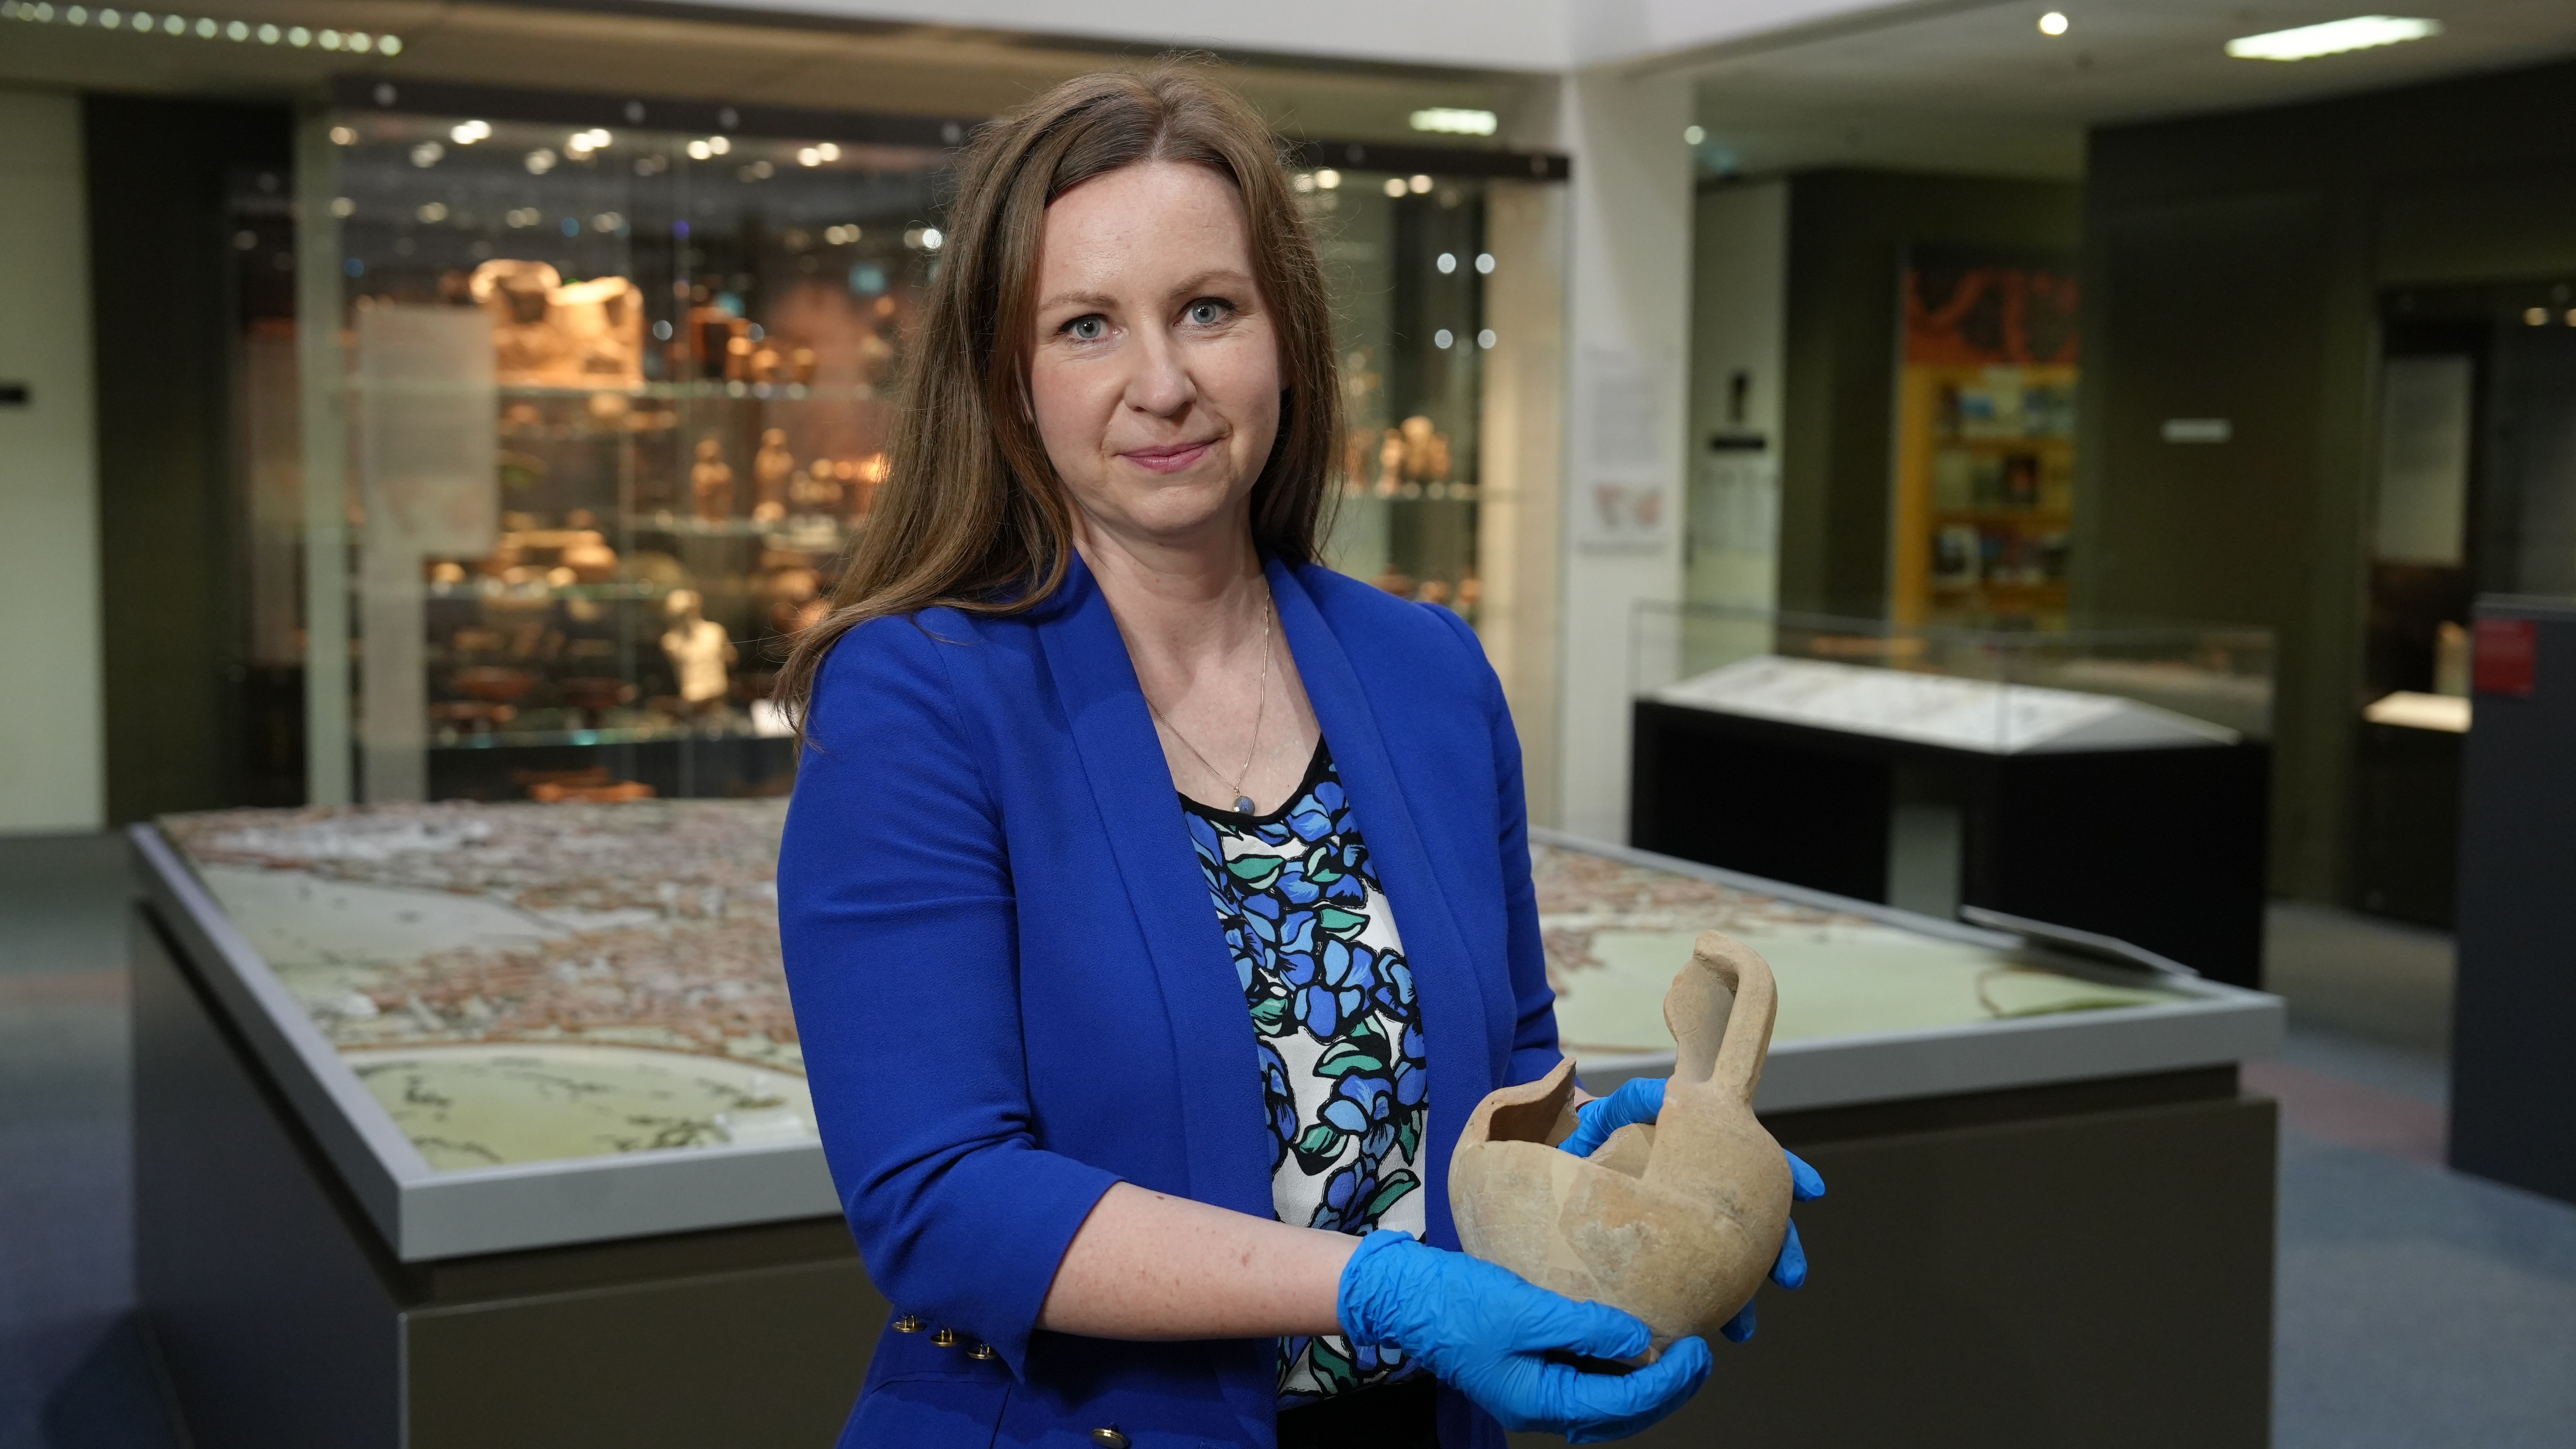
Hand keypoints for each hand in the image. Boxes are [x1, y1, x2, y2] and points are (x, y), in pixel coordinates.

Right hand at [1337, 1230, 1710, 1442]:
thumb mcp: (1526, 1309)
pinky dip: (1615, 1370)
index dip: (1668, 1380)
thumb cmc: (1456, 1301)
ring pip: (1603, 1403)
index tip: (1698, 1349)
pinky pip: (1583, 1381)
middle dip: (1666, 1390)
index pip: (1622, 1403)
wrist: (1402, 1294)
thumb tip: (1642, 1341)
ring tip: (1677, 1353)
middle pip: (1618, 1414)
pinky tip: (1631, 1343)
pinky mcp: (1526, 1370)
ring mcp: (1531, 1391)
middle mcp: (1539, 1407)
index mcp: (1539, 1401)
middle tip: (1701, 1356)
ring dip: (1644, 1385)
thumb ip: (1587, 1327)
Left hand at [1559, 1078, 1828, 1342]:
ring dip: (1743, 1299)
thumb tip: (1653, 1100)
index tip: (1815, 1192)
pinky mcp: (1666, 1260)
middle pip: (1758, 1223)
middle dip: (1780, 1251)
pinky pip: (1697, 1289)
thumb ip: (1635, 1103)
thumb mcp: (1615, 1114)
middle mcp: (1707, 1196)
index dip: (1790, 1174)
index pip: (1759, 1162)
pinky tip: (1706, 1330)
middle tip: (1790, 1277)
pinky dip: (1707, 1312)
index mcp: (1706, 1157)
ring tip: (1743, 1328)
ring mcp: (1690, 1229)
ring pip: (1732, 1265)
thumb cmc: (1597, 1137)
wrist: (1569, 1173)